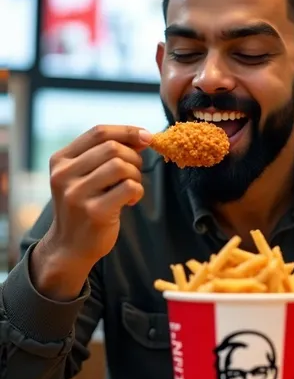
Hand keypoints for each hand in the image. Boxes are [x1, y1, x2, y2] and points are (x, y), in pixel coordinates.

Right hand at [31, 125, 151, 298]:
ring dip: (135, 174)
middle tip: (135, 172)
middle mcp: (64, 175)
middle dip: (133, 157)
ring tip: (132, 188)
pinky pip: (128, 187)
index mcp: (60, 160)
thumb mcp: (85, 177)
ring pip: (120, 165)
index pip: (98, 132)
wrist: (69, 247)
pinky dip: (137, 191)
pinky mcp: (94, 212)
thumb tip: (143, 137)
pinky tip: (130, 201)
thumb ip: (106, 156)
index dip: (127, 131)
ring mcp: (77, 194)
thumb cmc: (83, 207)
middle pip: (112, 147)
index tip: (147, 137)